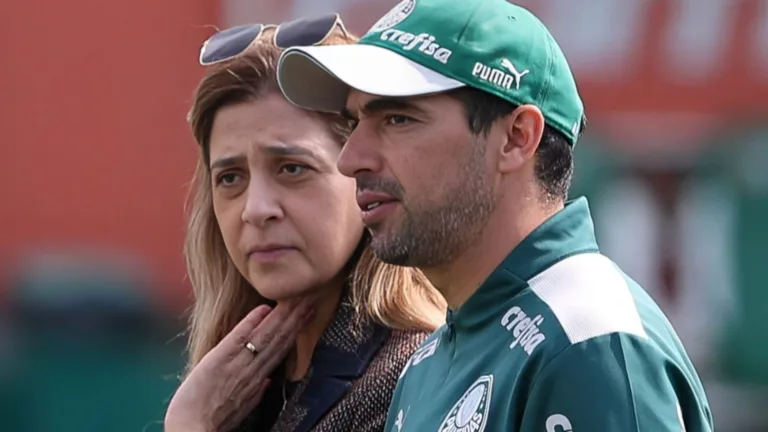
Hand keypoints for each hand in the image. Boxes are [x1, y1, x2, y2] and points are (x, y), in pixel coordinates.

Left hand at [164, 298, 313, 431]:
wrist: (191, 428)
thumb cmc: (213, 421)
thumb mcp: (241, 409)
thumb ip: (256, 394)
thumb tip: (269, 381)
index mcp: (257, 380)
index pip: (282, 349)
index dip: (296, 329)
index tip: (308, 312)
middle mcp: (252, 370)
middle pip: (279, 339)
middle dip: (296, 317)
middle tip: (311, 297)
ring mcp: (237, 364)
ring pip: (266, 336)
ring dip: (282, 316)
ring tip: (296, 298)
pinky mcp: (219, 360)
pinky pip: (239, 338)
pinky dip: (251, 323)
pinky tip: (264, 308)